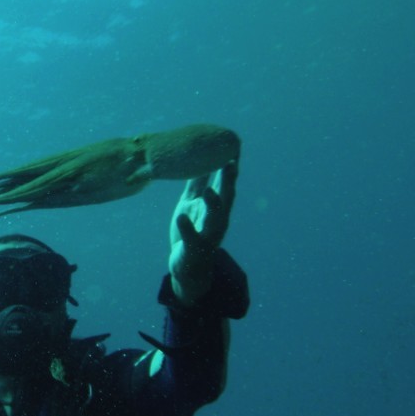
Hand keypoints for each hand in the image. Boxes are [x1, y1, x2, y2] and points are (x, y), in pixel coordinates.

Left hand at [169, 161, 237, 305]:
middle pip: (226, 199)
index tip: (233, 147)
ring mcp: (207, 235)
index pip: (225, 185)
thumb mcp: (191, 205)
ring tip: (208, 192)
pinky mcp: (194, 249)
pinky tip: (181, 217)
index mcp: (216, 208)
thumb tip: (199, 160)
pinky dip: (187, 228)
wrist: (187, 268)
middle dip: (228, 183)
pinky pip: (192, 238)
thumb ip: (196, 184)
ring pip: (215, 219)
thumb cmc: (191, 232)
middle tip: (230, 164)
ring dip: (213, 205)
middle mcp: (217, 221)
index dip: (229, 168)